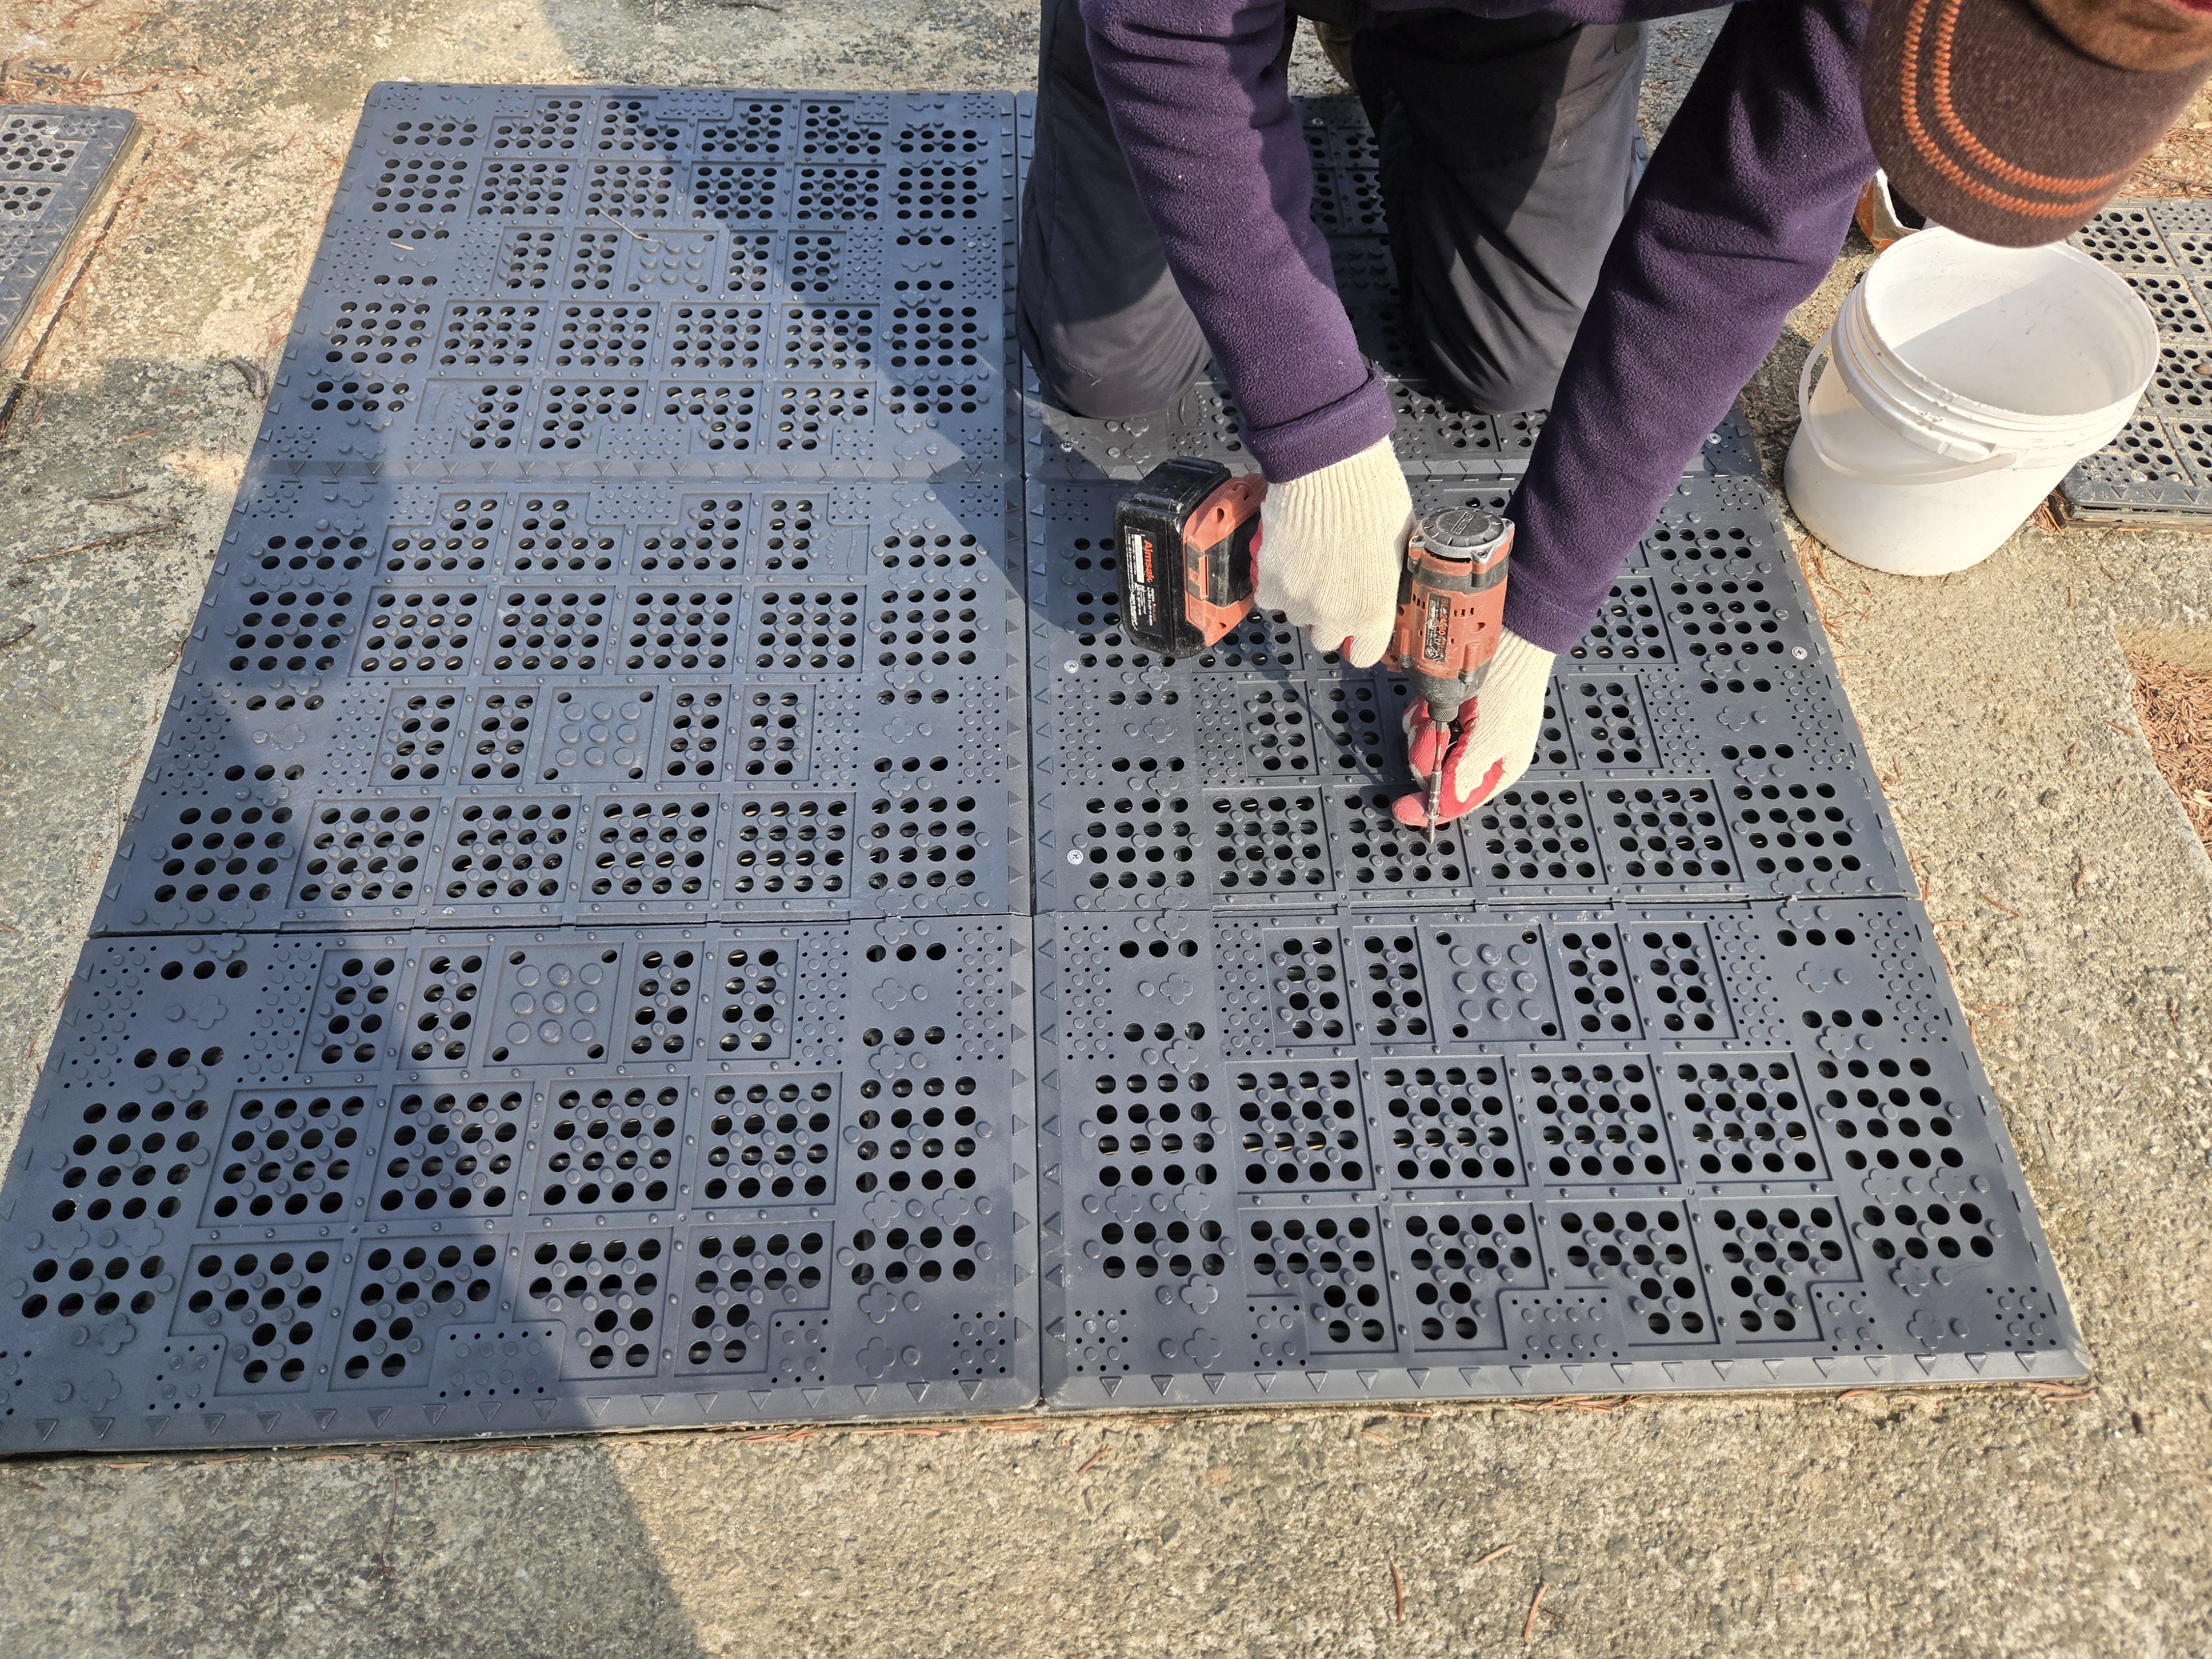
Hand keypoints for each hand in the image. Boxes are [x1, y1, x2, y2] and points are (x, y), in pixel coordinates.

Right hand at [1256, 435, 1410, 668]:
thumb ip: (1388, 577)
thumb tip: (1383, 582)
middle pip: (1326, 639)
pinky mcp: (1269, 582)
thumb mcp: (1399, 543)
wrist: (1329, 466)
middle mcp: (1335, 614)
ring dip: (1302, 598)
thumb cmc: (1370, 494)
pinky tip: (1289, 556)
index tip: (1358, 630)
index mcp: (1375, 609)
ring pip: (1296, 616)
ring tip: (1310, 562)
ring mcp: (1298, 601)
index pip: (1366, 654)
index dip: (1361, 640)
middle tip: (1333, 584)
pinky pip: (1270, 596)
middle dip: (1329, 617)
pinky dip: (1276, 582)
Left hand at [1391, 627, 1555, 825]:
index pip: (1460, 800)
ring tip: (1438, 712)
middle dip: (1430, 753)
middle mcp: (1477, 753)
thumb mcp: (1492, 736)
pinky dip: (1421, 712)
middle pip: (1436, 773)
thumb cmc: (1511, 687)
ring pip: (1424, 747)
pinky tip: (1430, 702)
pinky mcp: (1447, 710)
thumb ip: (1467, 771)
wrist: (1510, 638)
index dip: (1431, 807)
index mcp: (1497, 768)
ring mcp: (1460, 731)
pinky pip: (1421, 722)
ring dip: (1425, 729)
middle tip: (1438, 731)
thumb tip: (1450, 802)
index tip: (1404, 809)